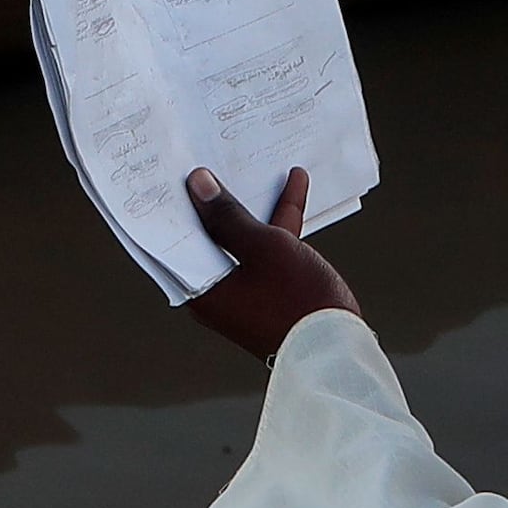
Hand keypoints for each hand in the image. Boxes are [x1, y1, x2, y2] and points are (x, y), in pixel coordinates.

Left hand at [179, 167, 360, 357]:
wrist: (337, 348)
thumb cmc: (297, 301)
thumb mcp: (264, 246)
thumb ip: (229, 215)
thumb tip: (199, 186)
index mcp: (199, 289)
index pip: (174, 239)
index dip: (174, 204)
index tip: (169, 171)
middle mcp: (214, 292)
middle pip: (207, 235)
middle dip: (214, 198)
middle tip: (206, 159)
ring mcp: (242, 290)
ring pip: (240, 237)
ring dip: (252, 205)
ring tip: (254, 164)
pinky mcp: (268, 288)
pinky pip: (264, 248)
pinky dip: (276, 222)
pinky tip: (293, 189)